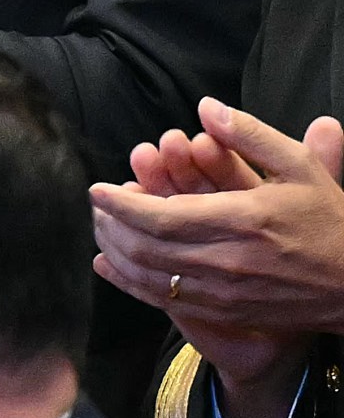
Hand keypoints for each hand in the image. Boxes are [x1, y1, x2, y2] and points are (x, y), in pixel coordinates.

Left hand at [93, 104, 343, 417]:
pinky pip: (160, 300)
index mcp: (243, 219)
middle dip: (110, 226)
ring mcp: (220, 291)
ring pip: (146, 276)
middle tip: (97, 206)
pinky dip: (129, 282)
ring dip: (114, 252)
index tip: (98, 189)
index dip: (121, 204)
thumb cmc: (328, 220)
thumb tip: (205, 107)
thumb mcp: (299, 167)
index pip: (160, 215)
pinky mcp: (219, 311)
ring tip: (100, 229)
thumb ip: (249, 135)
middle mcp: (225, 259)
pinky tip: (111, 265)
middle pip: (143, 247)